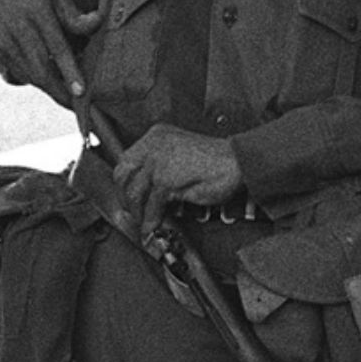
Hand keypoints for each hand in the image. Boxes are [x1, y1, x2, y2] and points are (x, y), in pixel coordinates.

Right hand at [0, 0, 101, 107]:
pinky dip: (37, 82)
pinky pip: (19, 75)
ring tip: (69, 99)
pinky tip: (51, 85)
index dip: (69, 71)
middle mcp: (18, 28)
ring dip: (50, 89)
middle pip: (40, 69)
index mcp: (38, 11)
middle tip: (78, 109)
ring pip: (30, 76)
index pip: (57, 46)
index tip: (81, 92)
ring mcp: (5, 42)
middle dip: (60, 92)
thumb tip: (100, 22)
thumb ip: (77, 16)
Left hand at [114, 123, 242, 233]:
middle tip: (132, 211)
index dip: (124, 181)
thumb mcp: (181, 154)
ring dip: (139, 212)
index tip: (127, 194)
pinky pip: (152, 205)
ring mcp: (159, 162)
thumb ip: (161, 165)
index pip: (126, 158)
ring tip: (144, 222)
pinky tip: (154, 226)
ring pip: (135, 192)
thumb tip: (146, 188)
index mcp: (157, 135)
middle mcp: (154, 145)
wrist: (238, 161)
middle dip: (125, 197)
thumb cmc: (215, 160)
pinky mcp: (167, 179)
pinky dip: (152, 219)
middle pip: (123, 174)